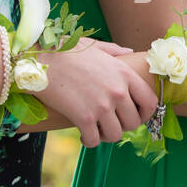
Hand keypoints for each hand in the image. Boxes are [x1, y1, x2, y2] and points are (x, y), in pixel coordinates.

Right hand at [40, 39, 156, 146]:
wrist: (36, 59)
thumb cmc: (63, 51)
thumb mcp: (93, 45)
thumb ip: (115, 50)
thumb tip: (129, 51)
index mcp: (125, 74)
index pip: (151, 102)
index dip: (145, 114)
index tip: (136, 116)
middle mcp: (118, 91)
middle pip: (133, 122)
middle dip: (123, 126)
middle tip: (111, 123)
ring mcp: (102, 105)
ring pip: (116, 135)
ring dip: (107, 136)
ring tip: (98, 130)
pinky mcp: (84, 117)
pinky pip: (95, 140)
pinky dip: (90, 141)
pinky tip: (84, 136)